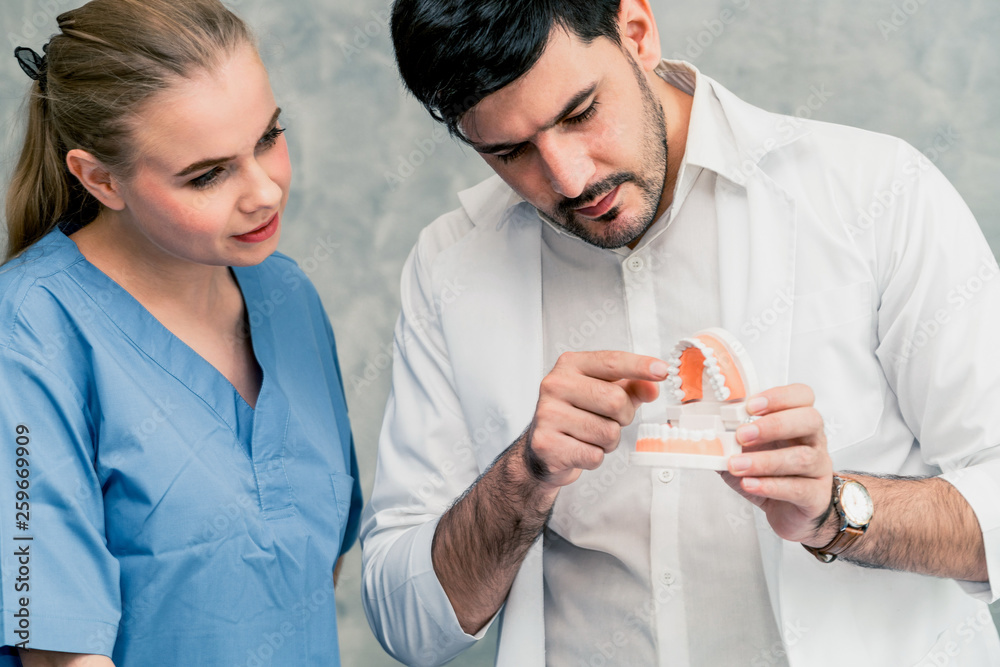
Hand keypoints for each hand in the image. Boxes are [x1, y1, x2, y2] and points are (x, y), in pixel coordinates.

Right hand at [522, 351, 666, 490]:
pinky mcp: (546, 444)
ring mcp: (547, 414)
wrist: (543, 449)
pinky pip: (594, 455)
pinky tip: (579, 449)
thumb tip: (652, 387)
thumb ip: (632, 387)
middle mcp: (555, 384)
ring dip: (608, 441)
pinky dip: (595, 457)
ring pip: (607, 432)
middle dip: (623, 417)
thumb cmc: (578, 415)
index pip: (611, 361)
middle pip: (615, 400)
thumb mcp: (606, 393)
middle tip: (609, 420)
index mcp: (570, 365)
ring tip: (590, 436)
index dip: (640, 366)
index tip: (662, 371)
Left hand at [721, 384, 835, 544]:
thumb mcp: (747, 452)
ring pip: (802, 458)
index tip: (751, 405)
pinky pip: (799, 489)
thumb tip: (703, 432)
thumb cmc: (770, 475)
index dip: (779, 396)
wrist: (789, 511)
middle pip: (810, 420)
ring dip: (765, 460)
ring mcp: (819, 468)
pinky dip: (770, 486)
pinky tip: (749, 483)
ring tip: (737, 465)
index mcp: (798, 422)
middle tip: (742, 435)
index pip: (802, 396)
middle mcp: (814, 441)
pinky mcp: (816, 496)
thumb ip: (730, 439)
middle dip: (773, 425)